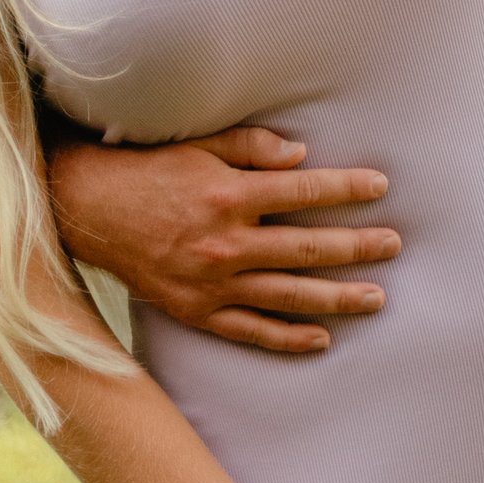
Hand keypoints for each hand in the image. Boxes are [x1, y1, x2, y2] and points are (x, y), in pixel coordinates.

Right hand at [46, 128, 399, 352]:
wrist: (89, 211)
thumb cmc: (151, 170)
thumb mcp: (199, 145)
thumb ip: (252, 148)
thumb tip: (303, 157)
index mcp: (229, 196)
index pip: (303, 192)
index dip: (346, 188)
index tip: (381, 185)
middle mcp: (225, 244)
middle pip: (307, 249)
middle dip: (357, 246)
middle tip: (394, 245)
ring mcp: (212, 284)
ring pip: (288, 296)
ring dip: (337, 297)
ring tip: (376, 297)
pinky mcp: (197, 312)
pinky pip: (252, 331)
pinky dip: (289, 337)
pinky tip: (322, 337)